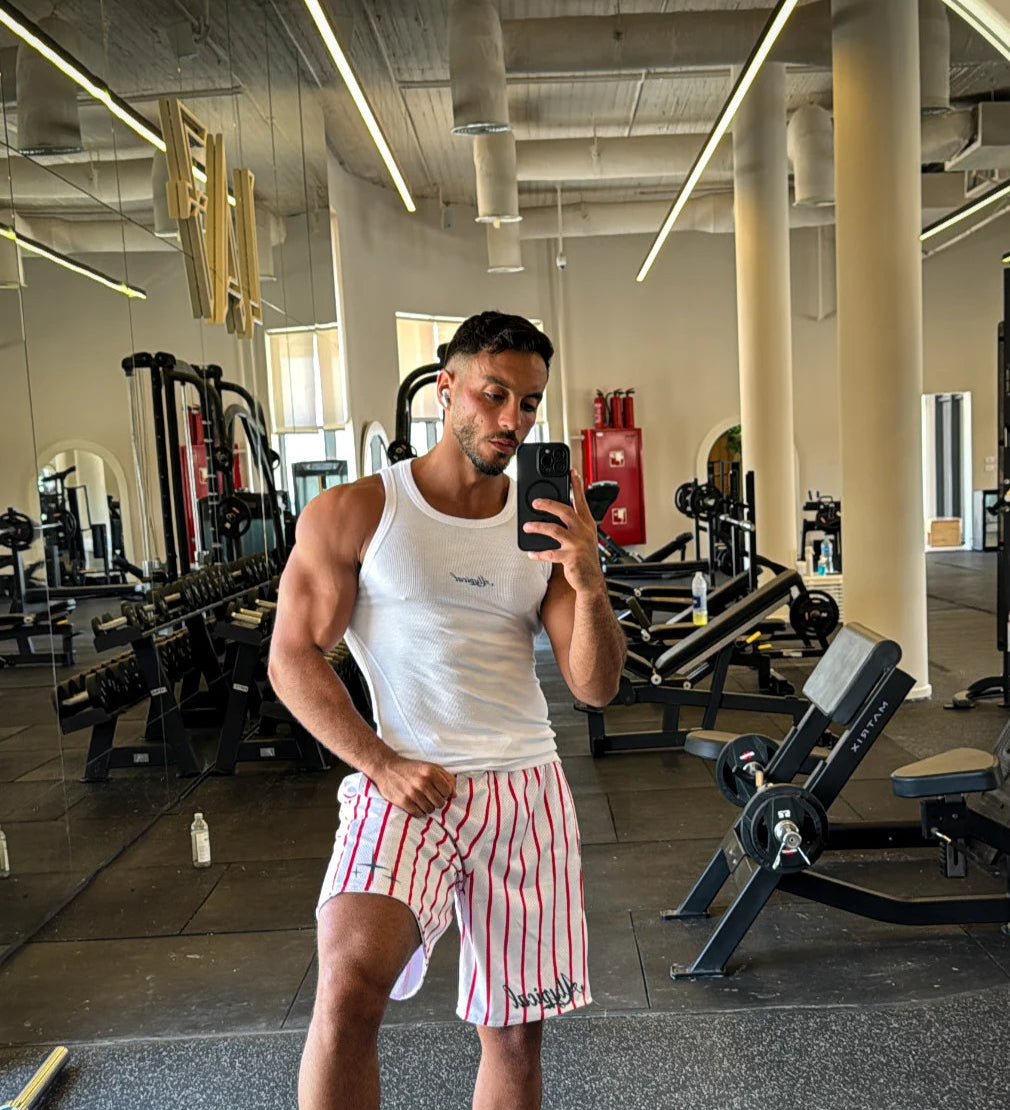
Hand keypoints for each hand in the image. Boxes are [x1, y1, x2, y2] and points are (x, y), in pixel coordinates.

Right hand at [371, 753, 455, 816]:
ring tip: (422, 799)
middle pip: (440, 803)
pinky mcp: (404, 802)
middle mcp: (422, 783)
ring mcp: (412, 793)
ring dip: (428, 807)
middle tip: (430, 797)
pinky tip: (415, 803)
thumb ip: (446, 778)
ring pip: (430, 810)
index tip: (439, 791)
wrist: (387, 768)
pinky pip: (419, 814)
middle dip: (437, 801)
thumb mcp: (431, 767)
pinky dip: (419, 811)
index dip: (445, 793)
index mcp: (431, 772)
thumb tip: (455, 795)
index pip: (448, 791)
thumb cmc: (412, 768)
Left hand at [522, 469, 604, 593]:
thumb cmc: (584, 557)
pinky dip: (539, 553)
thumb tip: (552, 511)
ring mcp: (578, 545)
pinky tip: (531, 553)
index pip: (581, 500)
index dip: (576, 485)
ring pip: (555, 530)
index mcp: (587, 524)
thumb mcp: (583, 536)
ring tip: (527, 526)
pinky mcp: (571, 558)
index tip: (571, 471)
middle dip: (549, 504)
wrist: (591, 581)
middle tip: (535, 502)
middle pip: (565, 511)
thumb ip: (573, 523)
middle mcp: (584, 532)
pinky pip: (550, 554)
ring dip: (538, 527)